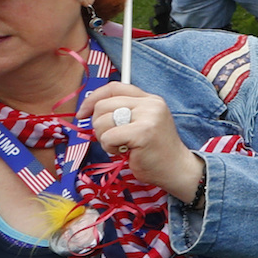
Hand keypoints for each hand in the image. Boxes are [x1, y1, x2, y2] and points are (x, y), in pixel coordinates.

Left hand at [80, 84, 203, 199]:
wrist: (175, 169)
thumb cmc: (153, 151)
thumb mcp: (140, 123)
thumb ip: (123, 112)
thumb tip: (89, 109)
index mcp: (150, 99)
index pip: (114, 88)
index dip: (93, 99)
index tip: (82, 114)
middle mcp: (150, 104)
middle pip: (103, 105)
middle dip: (99, 125)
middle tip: (112, 139)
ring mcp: (148, 117)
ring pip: (102, 121)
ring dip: (104, 139)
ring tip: (122, 146)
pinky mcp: (143, 132)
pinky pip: (108, 137)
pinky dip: (109, 148)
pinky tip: (124, 152)